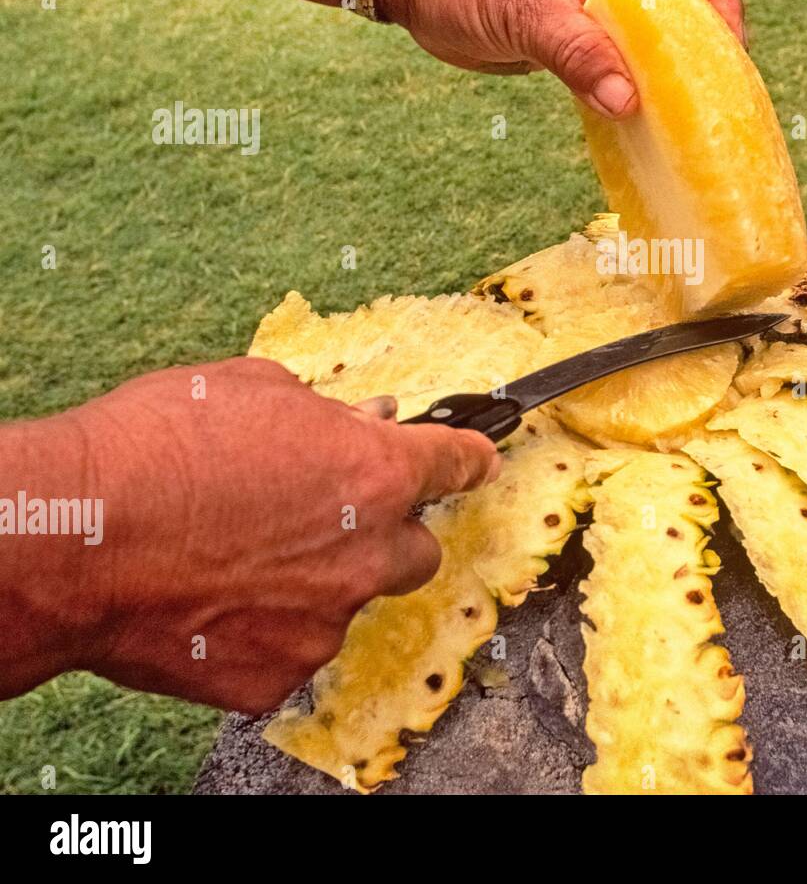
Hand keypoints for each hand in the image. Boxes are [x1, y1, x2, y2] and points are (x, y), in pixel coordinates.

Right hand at [66, 357, 498, 713]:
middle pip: (416, 548)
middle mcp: (366, 552)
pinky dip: (267, 628)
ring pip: (348, 601)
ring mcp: (325, 620)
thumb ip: (323, 413)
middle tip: (324, 518)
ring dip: (317, 581)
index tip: (479, 461)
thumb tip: (362, 420)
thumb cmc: (152, 450)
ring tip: (237, 557)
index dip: (470, 459)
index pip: (457, 464)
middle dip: (383, 532)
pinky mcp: (278, 673)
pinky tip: (215, 600)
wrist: (71, 540)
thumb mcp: (250, 390)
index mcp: (373, 472)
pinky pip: (292, 647)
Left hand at [379, 0, 745, 117]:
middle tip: (718, 100)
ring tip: (690, 120)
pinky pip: (620, 67)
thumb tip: (627, 101)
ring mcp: (596, 9)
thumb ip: (576, 53)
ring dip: (669, 78)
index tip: (730, 54)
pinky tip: (642, 124)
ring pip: (652, 43)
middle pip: (682, 8)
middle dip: (703, 50)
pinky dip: (634, 92)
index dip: (719, 5)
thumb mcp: (525, 13)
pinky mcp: (577, 42)